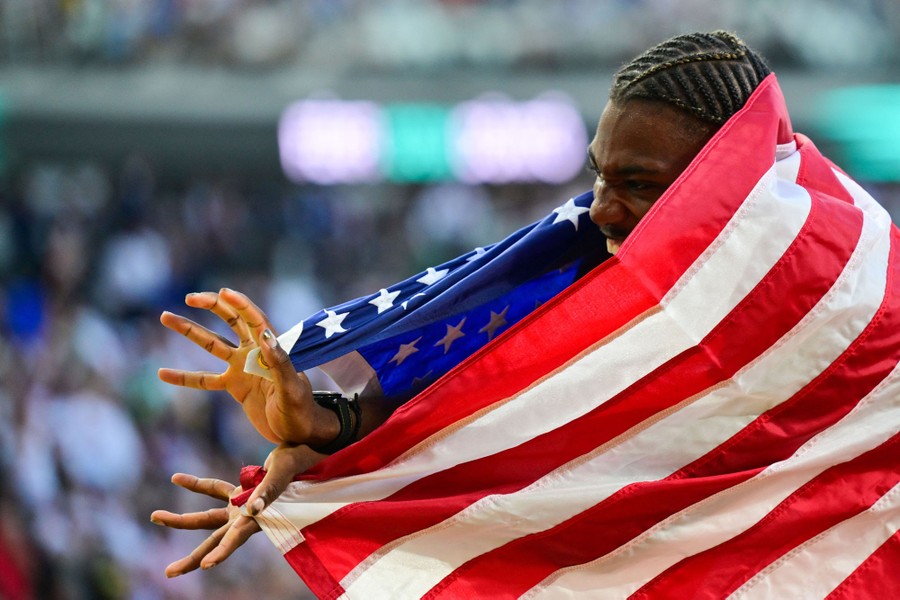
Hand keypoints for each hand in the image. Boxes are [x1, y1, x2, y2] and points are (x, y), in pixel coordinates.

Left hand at [151, 443, 325, 576]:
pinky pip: (213, 489)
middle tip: (169, 573)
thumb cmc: (303, 463)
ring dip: (181, 520)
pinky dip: (195, 484)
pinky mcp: (241, 492)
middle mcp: (247, 517)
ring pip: (206, 518)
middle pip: (214, 540)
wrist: (311, 453)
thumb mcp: (285, 471)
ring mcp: (242, 506)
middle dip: (192, 558)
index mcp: (259, 517)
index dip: (222, 552)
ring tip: (155, 518)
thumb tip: (252, 510)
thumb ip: (269, 490)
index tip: (207, 566)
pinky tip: (175, 479)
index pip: (237, 538)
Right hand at [158, 288, 337, 444]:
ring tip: (165, 316)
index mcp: (271, 350)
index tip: (223, 292)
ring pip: (212, 345)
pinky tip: (162, 373)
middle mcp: (254, 353)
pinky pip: (205, 379)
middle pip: (231, 321)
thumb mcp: (292, 389)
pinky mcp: (234, 386)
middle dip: (212, 306)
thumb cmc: (301, 410)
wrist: (299, 432)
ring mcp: (242, 368)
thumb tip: (265, 336)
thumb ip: (280, 364)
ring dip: (190, 330)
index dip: (240, 304)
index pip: (255, 320)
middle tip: (190, 297)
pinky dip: (185, 377)